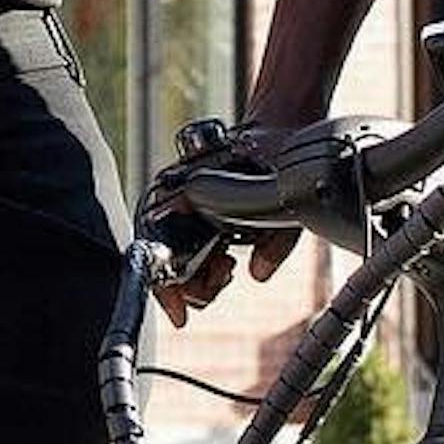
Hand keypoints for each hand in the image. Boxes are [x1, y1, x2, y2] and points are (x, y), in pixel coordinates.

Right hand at [143, 129, 297, 328]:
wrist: (282, 129)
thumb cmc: (280, 156)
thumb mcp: (287, 199)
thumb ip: (275, 242)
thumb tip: (258, 273)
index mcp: (186, 194)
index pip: (157, 246)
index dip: (165, 286)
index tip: (181, 315)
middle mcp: (181, 203)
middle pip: (166, 261)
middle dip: (191, 284)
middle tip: (221, 280)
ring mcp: (191, 210)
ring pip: (180, 260)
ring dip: (200, 277)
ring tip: (227, 270)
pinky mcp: (203, 216)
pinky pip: (193, 252)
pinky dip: (206, 267)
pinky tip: (228, 263)